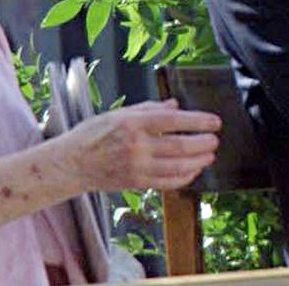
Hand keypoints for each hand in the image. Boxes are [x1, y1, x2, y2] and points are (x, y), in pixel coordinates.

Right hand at [57, 99, 220, 192]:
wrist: (73, 163)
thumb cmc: (93, 133)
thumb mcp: (119, 113)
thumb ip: (149, 108)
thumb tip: (175, 105)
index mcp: (133, 123)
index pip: (173, 121)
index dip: (198, 121)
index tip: (215, 121)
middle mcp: (137, 146)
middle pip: (180, 146)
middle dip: (203, 143)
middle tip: (215, 139)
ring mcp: (137, 167)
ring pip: (177, 167)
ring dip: (198, 161)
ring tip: (209, 155)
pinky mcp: (137, 183)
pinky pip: (168, 183)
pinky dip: (185, 177)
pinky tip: (193, 170)